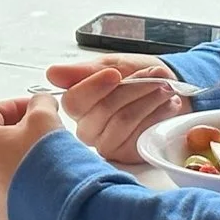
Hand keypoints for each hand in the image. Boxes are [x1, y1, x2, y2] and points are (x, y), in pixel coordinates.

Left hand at [0, 93, 62, 219]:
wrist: (63, 204)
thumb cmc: (47, 162)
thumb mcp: (45, 116)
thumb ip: (39, 102)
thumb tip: (40, 102)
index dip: (17, 105)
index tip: (34, 107)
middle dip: (19, 132)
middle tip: (42, 131)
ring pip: (2, 167)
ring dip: (20, 158)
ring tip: (46, 158)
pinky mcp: (2, 213)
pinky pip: (10, 190)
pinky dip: (23, 182)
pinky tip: (43, 179)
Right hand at [46, 53, 184, 163]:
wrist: (167, 87)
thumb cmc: (135, 75)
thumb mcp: (112, 65)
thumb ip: (85, 71)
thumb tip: (52, 73)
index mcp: (77, 103)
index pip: (73, 101)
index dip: (94, 87)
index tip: (115, 74)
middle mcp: (86, 127)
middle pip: (103, 110)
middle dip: (134, 89)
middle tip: (157, 76)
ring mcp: (105, 143)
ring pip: (123, 121)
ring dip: (149, 100)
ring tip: (165, 88)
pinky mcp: (126, 154)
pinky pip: (139, 134)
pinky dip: (157, 115)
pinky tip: (167, 105)